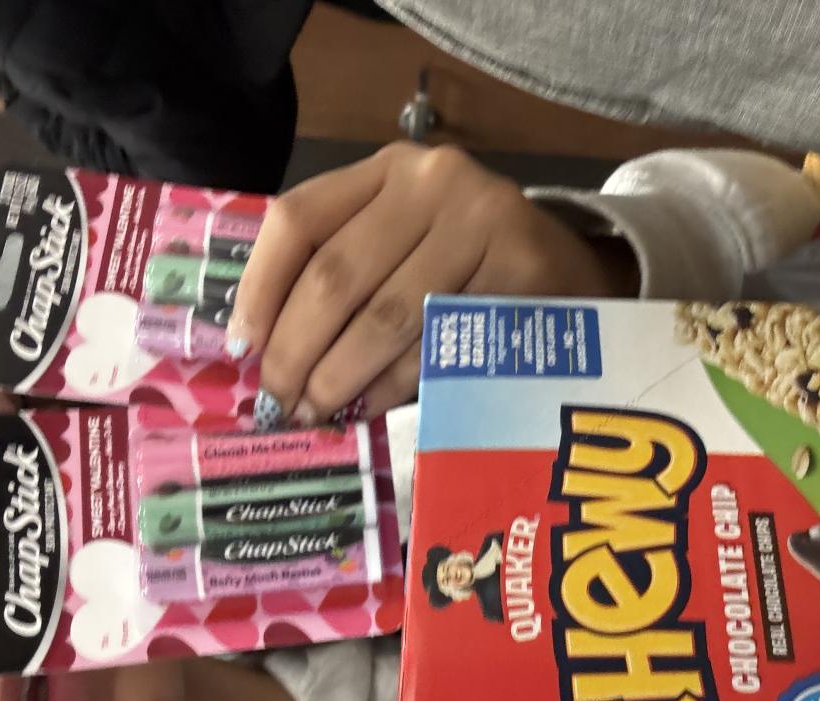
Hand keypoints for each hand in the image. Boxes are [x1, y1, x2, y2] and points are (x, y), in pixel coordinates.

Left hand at [227, 142, 636, 425]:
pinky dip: (397, 386)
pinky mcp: (521, 271)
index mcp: (388, 169)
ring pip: (385, 317)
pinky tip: (373, 408)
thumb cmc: (470, 263)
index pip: (299, 219)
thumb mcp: (406, 238)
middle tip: (279, 401)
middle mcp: (432, 182)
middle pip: (336, 276)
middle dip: (296, 350)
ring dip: (340, 377)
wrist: (576, 269)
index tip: (244, 347)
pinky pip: (440, 345)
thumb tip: (264, 349)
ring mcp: (482, 222)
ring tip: (316, 412)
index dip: (260, 287)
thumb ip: (345, 268)